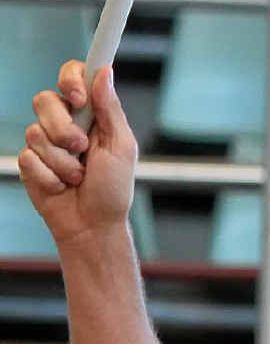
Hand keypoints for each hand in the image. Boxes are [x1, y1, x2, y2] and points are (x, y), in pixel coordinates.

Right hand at [18, 60, 137, 251]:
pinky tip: (62, 187)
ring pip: (35, 132)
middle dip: (63, 128)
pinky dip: (50, 177)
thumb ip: (110, 110)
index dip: (70, 78)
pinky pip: (29, 158)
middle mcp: (65, 123)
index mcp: (91, 115)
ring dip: (62, 161)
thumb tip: (104, 72)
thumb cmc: (113, 189)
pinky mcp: (29, 163)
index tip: (78, 97)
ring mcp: (45, 143)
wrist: (94, 225)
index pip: (72, 77)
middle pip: (44, 100)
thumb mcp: (121, 148)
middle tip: (81, 149)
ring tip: (78, 177)